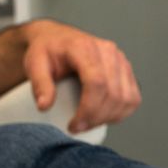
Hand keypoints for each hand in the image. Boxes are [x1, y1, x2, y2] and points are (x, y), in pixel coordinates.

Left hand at [19, 19, 141, 133]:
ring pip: (127, 99)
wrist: (57, 40)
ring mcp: (120, 61)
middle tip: (78, 127)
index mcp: (85, 48)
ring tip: (90, 122)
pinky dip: (121, 113)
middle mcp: (108, 52)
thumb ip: (39, 84)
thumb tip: (45, 106)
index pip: (97, 82)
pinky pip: (133, 98)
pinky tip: (104, 116)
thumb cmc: (47, 51)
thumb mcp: (34, 64)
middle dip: (97, 118)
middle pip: (113, 94)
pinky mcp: (126, 71)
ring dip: (110, 118)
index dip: (89, 109)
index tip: (74, 124)